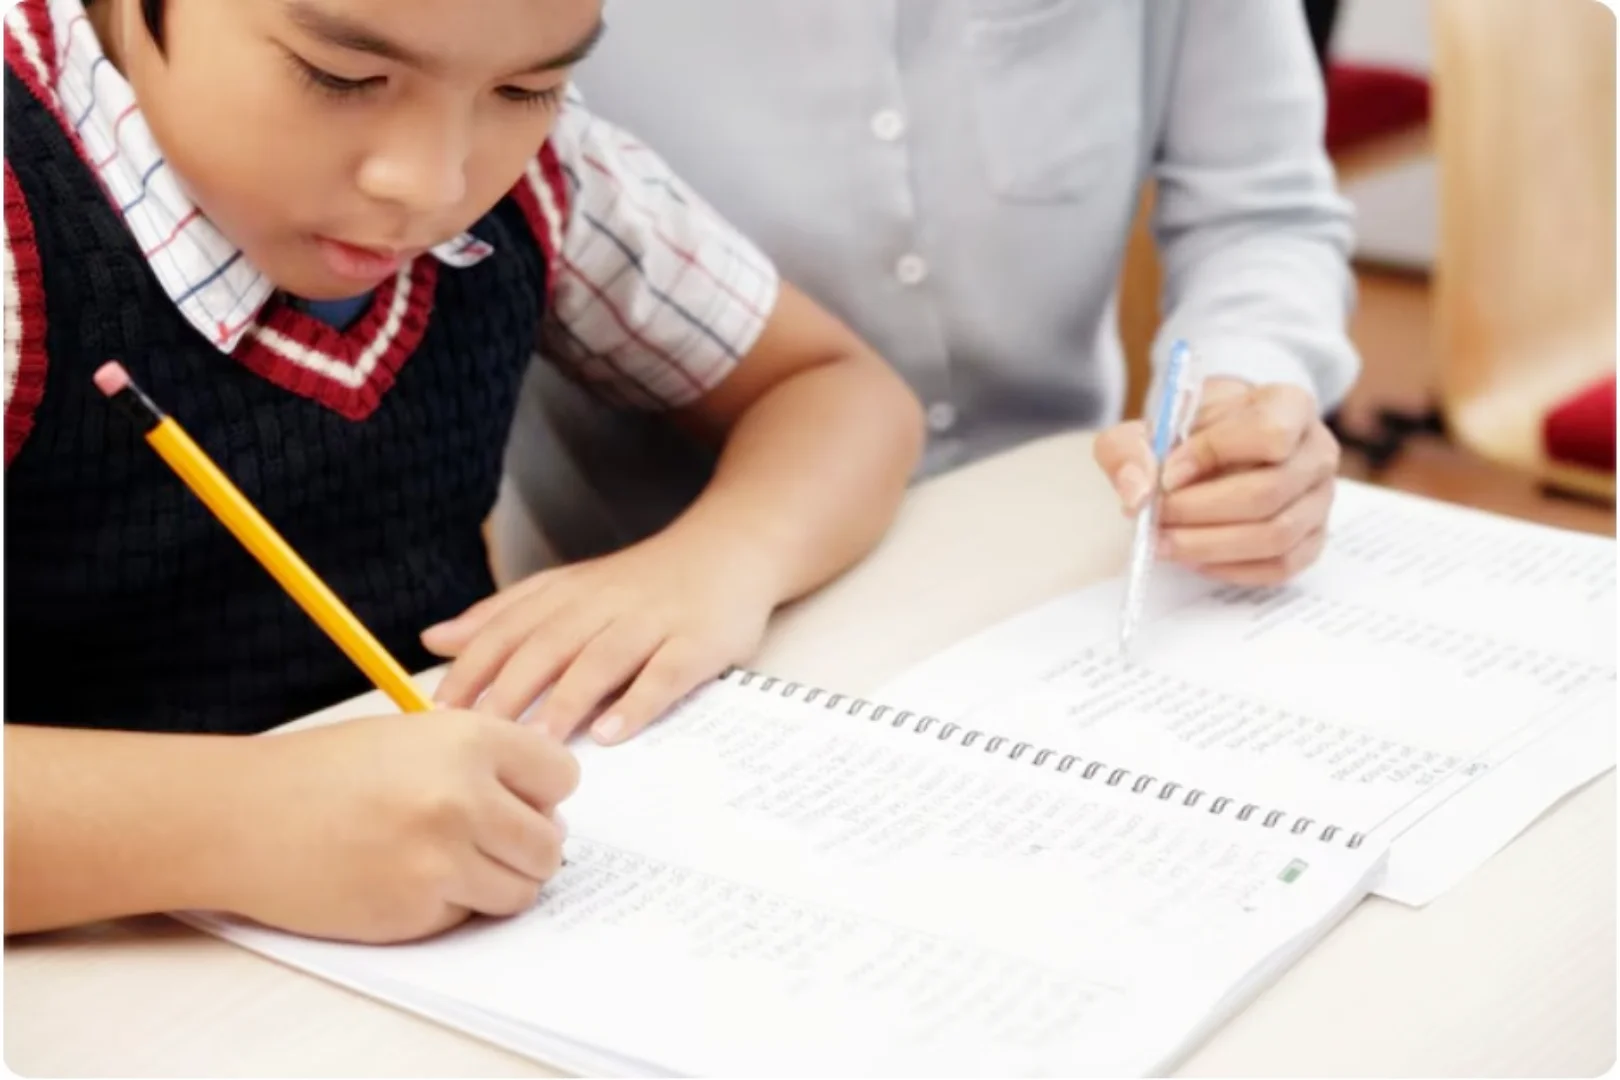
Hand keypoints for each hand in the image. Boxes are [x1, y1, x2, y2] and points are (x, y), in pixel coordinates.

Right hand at [225, 710, 576, 943]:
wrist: (241, 817)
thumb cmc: (325, 771)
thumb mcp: (414, 735)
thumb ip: (485, 760)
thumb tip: (549, 806)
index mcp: (469, 740)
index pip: (562, 776)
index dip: (542, 790)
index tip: (520, 797)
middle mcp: (464, 798)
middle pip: (549, 843)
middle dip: (528, 844)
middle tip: (490, 837)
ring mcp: (442, 860)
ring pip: (521, 889)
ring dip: (497, 880)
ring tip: (451, 859)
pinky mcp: (416, 910)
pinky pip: (469, 916)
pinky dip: (450, 904)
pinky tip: (407, 877)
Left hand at [423, 529, 777, 744]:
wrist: (731, 548)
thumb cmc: (643, 583)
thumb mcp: (568, 589)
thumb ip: (504, 615)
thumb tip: (433, 640)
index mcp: (568, 593)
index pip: (510, 627)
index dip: (473, 668)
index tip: (440, 713)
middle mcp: (605, 604)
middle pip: (549, 644)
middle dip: (510, 689)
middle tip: (478, 739)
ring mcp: (654, 621)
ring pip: (603, 659)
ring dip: (568, 700)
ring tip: (538, 743)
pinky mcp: (699, 641)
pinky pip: (666, 672)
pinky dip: (639, 701)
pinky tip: (612, 732)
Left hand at [1094, 378, 1339, 585]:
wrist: (1215, 451)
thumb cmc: (1190, 435)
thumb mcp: (1149, 427)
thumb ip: (1130, 450)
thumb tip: (1137, 493)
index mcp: (1289, 405)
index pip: (1268, 433)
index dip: (1213, 456)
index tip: (1167, 474)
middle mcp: (1317, 452)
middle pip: (1268, 492)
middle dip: (1201, 511)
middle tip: (1155, 519)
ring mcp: (1321, 500)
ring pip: (1275, 535)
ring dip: (1210, 545)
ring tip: (1163, 543)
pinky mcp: (1312, 539)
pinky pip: (1280, 566)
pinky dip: (1230, 568)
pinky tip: (1193, 558)